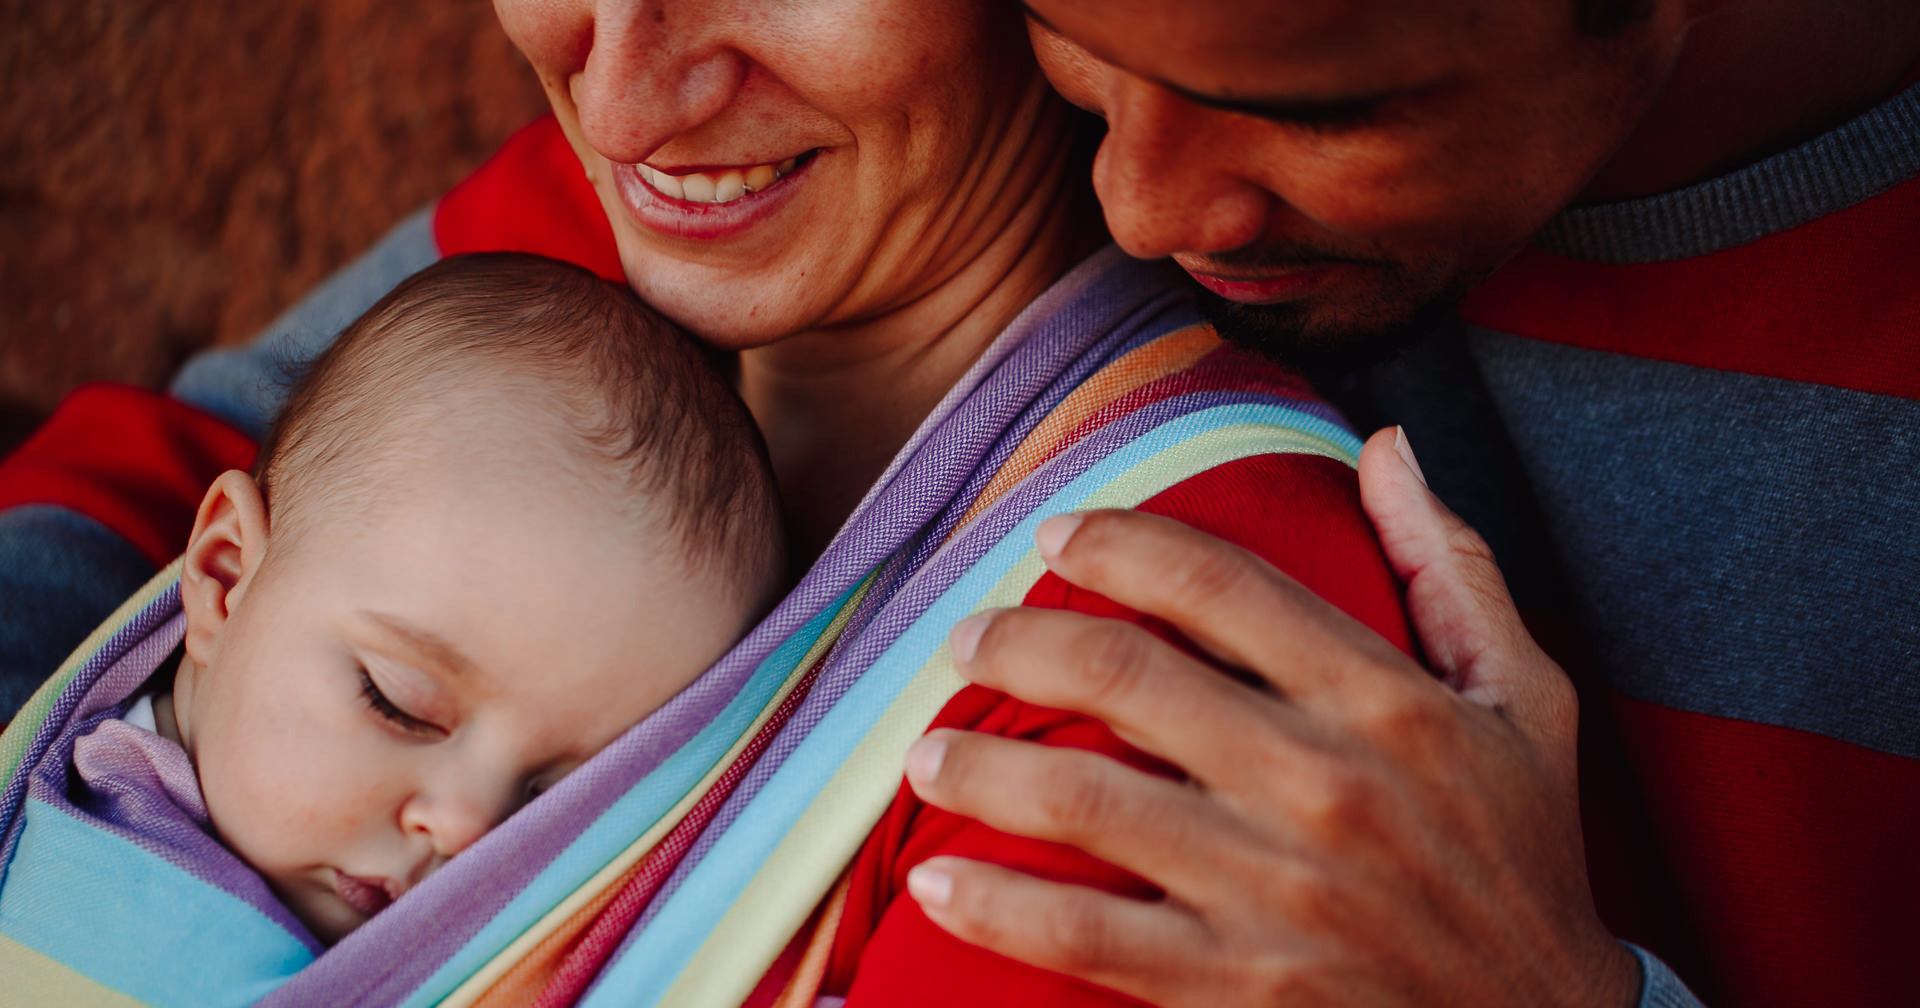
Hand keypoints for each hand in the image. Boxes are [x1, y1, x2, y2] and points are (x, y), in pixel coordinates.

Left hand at [902, 428, 1639, 1006]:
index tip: (1055, 532)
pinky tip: (938, 877)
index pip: (1218, 582)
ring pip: (1083, 799)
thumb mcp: (1528, 702)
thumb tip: (1385, 448)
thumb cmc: (1527, 858)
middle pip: (1123, 672)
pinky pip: (1084, 936)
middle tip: (968, 635)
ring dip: (981, 762)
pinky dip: (995, 906)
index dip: (1117, 541)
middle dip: (1019, 637)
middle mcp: (1323, 785)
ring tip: (925, 746)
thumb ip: (1452, 568)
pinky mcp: (1238, 988)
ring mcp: (1274, 893)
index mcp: (1386, 701)